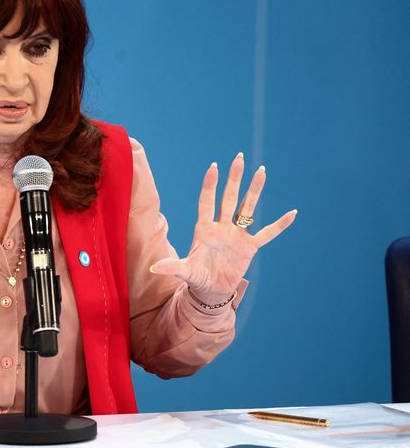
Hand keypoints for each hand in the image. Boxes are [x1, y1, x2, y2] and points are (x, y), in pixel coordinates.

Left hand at [149, 153, 296, 304]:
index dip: (210, 186)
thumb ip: (172, 267)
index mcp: (204, 229)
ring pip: (247, 208)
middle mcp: (221, 227)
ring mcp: (236, 235)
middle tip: (239, 157)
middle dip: (234, 179)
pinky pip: (267, 233)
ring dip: (254, 191)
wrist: (211, 291)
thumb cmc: (195, 278)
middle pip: (229, 198)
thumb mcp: (184, 271)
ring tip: (261, 171)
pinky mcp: (249, 247)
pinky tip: (292, 213)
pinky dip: (279, 225)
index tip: (213, 167)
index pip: (207, 202)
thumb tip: (154, 268)